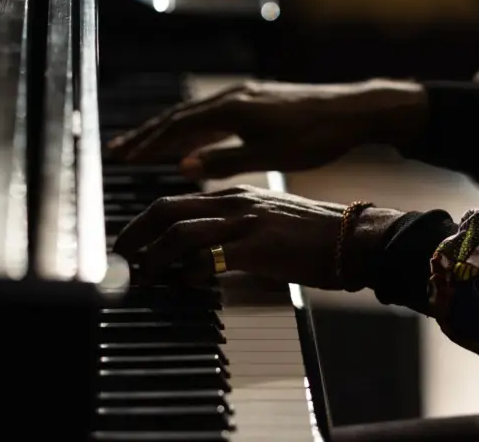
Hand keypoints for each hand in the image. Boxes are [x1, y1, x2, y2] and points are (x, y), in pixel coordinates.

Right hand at [106, 79, 426, 179]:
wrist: (353, 111)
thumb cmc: (316, 136)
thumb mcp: (270, 155)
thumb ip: (225, 160)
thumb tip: (182, 166)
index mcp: (233, 109)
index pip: (178, 128)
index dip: (148, 143)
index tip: (123, 157)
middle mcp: (233, 96)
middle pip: (178, 116)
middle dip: (146, 134)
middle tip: (117, 149)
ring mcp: (244, 95)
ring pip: (194, 113)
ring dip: (166, 130)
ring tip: (143, 144)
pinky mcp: (255, 98)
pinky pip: (211, 112)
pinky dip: (191, 126)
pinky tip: (189, 139)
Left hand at [112, 185, 403, 289]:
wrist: (358, 237)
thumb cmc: (316, 236)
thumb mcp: (266, 223)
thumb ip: (233, 233)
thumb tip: (201, 257)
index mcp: (234, 195)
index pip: (175, 202)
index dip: (143, 223)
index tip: (128, 243)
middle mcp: (234, 201)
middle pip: (167, 209)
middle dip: (135, 234)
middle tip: (119, 259)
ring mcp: (246, 221)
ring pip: (181, 231)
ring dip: (153, 257)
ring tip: (142, 277)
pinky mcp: (260, 245)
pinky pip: (212, 255)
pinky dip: (189, 271)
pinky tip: (183, 284)